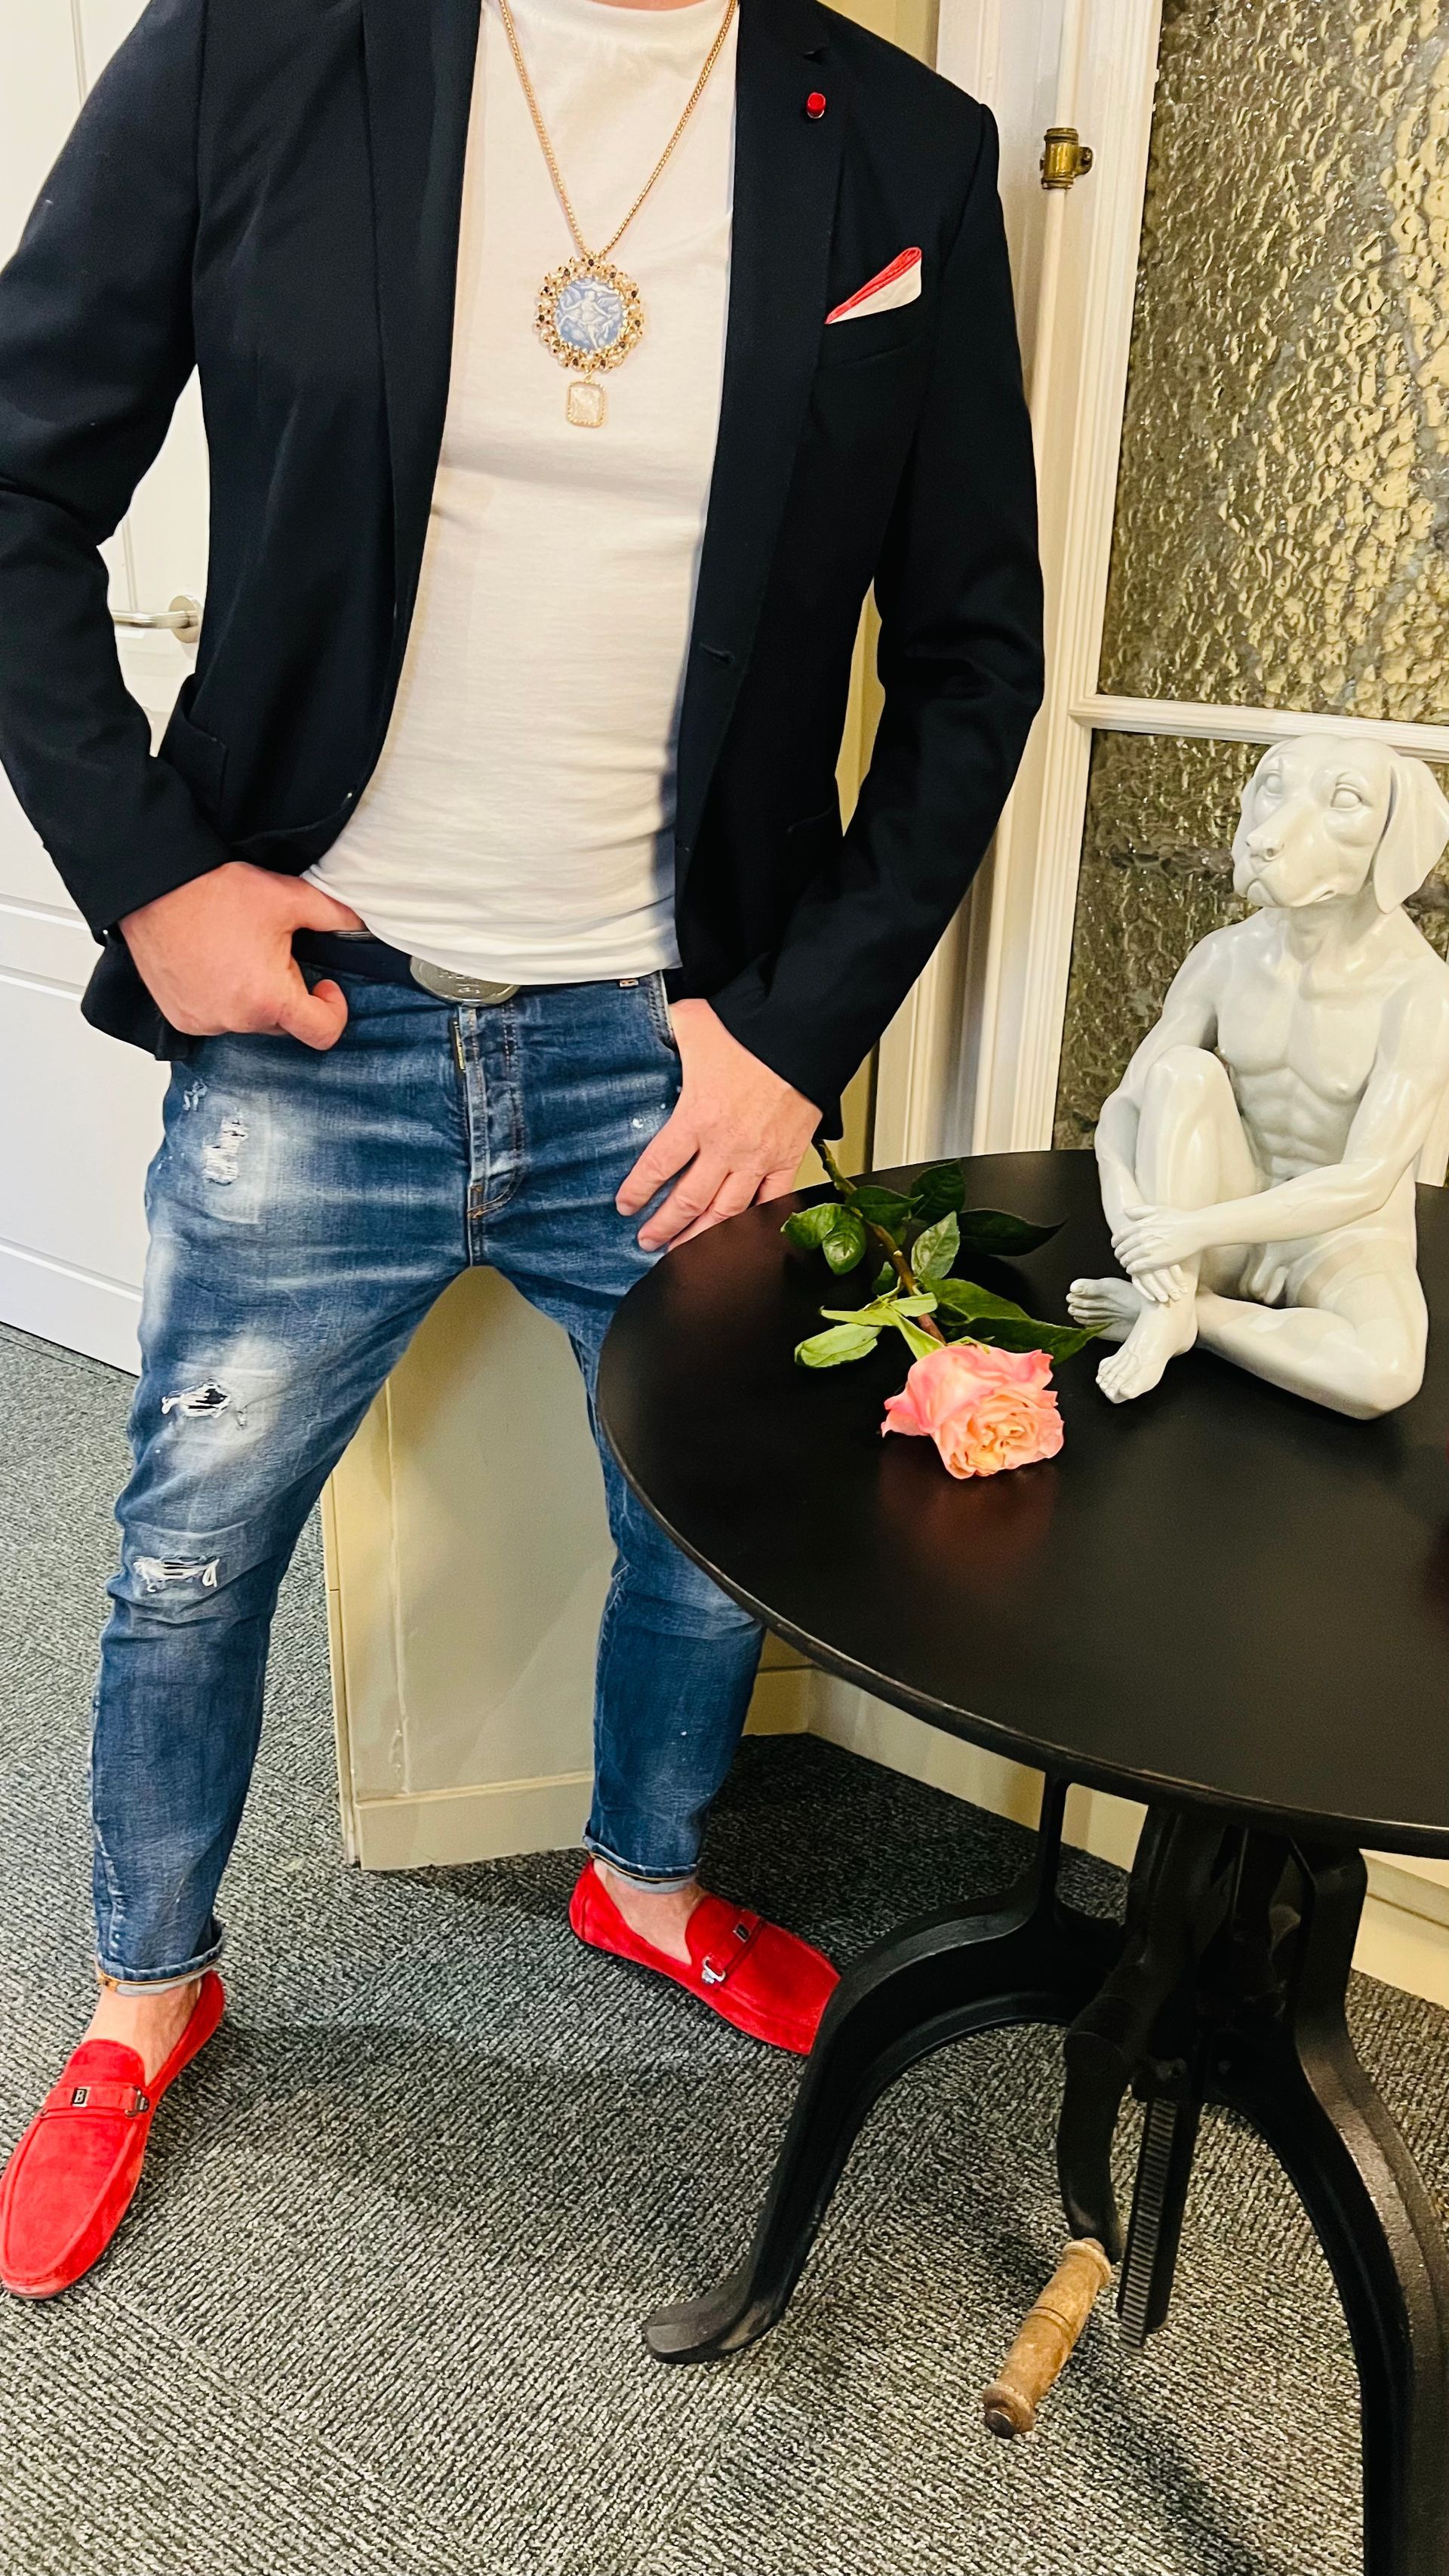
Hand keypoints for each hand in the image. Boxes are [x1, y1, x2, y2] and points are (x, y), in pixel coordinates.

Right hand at [120, 862, 364, 1048]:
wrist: (154, 888)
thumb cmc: (214, 892)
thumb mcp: (288, 898)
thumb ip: (334, 917)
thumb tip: (358, 927)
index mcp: (269, 1000)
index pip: (322, 1033)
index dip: (333, 1009)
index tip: (325, 987)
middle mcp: (236, 1020)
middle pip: (284, 1025)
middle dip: (288, 995)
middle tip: (272, 954)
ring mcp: (205, 1022)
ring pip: (250, 1021)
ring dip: (254, 998)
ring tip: (238, 956)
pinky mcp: (182, 1019)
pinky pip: (217, 1018)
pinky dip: (223, 999)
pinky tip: (214, 967)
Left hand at [618, 998, 819, 1250]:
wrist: (804, 1036)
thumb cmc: (753, 1030)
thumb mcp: (694, 1022)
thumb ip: (667, 1031)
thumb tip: (648, 1024)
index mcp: (696, 1117)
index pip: (657, 1167)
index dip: (638, 1192)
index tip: (626, 1205)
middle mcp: (726, 1147)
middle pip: (687, 1201)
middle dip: (663, 1227)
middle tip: (647, 1240)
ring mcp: (758, 1159)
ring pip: (725, 1214)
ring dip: (701, 1237)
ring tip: (684, 1252)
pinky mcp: (787, 1159)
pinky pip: (771, 1203)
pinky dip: (755, 1225)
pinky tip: (741, 1238)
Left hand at [1111, 1200, 1205, 1295]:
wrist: (1195, 1230)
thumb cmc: (1178, 1218)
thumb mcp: (1158, 1209)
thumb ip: (1139, 1211)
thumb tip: (1125, 1212)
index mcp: (1141, 1224)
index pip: (1120, 1235)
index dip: (1115, 1241)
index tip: (1115, 1244)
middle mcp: (1142, 1236)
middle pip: (1122, 1248)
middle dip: (1118, 1253)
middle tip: (1119, 1256)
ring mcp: (1148, 1249)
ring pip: (1127, 1258)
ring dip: (1124, 1262)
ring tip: (1125, 1263)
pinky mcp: (1155, 1261)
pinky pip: (1136, 1267)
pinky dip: (1131, 1269)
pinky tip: (1132, 1269)